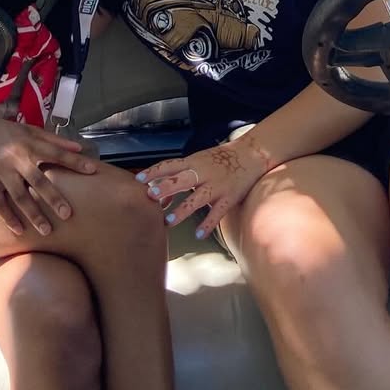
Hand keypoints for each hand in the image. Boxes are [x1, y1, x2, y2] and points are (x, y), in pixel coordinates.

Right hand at [0, 114, 97, 236]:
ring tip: (47, 231)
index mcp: (30, 143)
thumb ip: (54, 139)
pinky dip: (8, 218)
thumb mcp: (28, 129)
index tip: (93, 171)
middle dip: (54, 198)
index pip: (57, 153)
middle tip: (68, 214)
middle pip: (39, 180)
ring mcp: (0, 170)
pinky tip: (19, 231)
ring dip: (33, 214)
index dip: (75, 162)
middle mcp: (16, 157)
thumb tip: (80, 147)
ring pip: (19, 196)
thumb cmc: (3, 130)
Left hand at [137, 135, 270, 238]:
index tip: (138, 179)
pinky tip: (198, 234)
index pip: (170, 165)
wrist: (251, 155)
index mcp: (194, 162)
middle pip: (182, 179)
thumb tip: (159, 196)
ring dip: (182, 209)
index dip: (154, 171)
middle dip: (166, 187)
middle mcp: (204, 173)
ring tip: (169, 221)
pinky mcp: (229, 198)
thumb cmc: (220, 160)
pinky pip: (217, 213)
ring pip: (198, 198)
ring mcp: (217, 186)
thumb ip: (180, 176)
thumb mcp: (199, 162)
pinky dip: (208, 224)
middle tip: (151, 196)